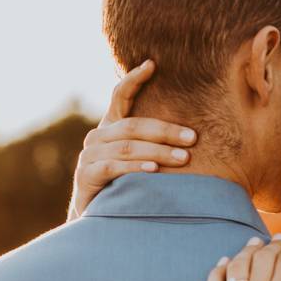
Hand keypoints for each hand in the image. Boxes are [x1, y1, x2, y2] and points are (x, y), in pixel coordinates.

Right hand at [68, 59, 197, 217]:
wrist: (97, 217)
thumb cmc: (124, 184)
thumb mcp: (136, 159)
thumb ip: (151, 142)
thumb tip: (191, 132)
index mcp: (109, 127)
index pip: (119, 96)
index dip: (133, 79)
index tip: (151, 64)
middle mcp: (97, 137)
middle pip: (132, 126)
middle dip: (165, 131)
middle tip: (193, 138)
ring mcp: (89, 156)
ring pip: (127, 147)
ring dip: (158, 151)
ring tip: (183, 158)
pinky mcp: (87, 175)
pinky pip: (114, 167)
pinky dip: (136, 167)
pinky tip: (154, 170)